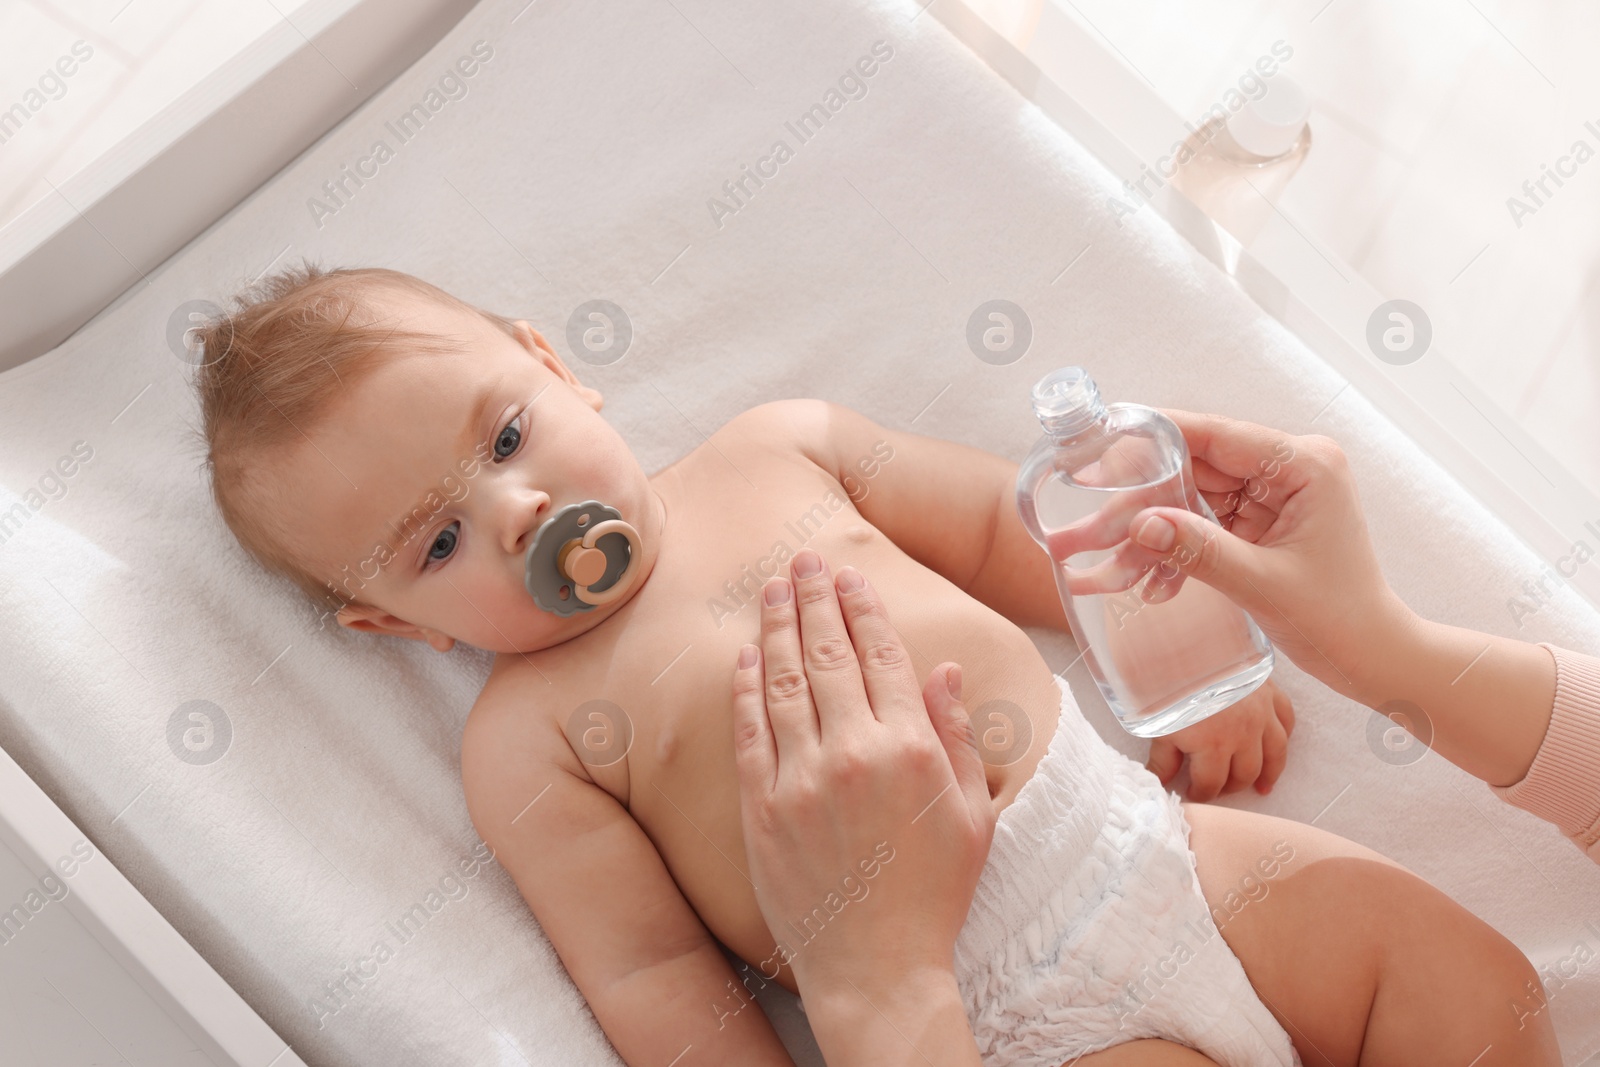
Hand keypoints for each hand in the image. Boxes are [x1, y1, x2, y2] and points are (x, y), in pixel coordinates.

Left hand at [731, 549, 995, 1065]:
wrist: (876, 968)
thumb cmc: (932, 895)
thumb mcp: (971, 815)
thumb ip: (956, 736)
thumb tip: (946, 670)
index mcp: (910, 749)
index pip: (882, 657)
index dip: (863, 609)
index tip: (851, 576)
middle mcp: (853, 753)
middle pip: (829, 655)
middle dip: (815, 599)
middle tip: (804, 560)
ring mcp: (801, 779)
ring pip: (784, 682)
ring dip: (777, 628)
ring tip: (772, 589)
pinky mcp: (763, 807)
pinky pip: (750, 731)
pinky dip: (746, 687)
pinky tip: (745, 654)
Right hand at [1125, 410, 1417, 702]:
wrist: (1370, 657)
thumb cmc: (1339, 619)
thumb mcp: (1263, 585)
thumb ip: (1200, 550)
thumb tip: (1141, 523)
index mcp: (1304, 465)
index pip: (1215, 436)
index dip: (1154, 440)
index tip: (1101, 444)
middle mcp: (1288, 469)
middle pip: (1193, 468)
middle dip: (1138, 501)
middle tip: (1084, 525)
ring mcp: (1271, 495)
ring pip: (1188, 498)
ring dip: (1146, 530)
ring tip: (1099, 561)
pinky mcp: (1257, 521)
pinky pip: (1199, 523)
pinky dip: (1169, 549)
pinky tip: (1143, 581)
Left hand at [1145, 678, 1294, 799]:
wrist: (1190, 642)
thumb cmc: (1169, 683)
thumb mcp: (1159, 724)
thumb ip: (1163, 759)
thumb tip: (1160, 783)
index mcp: (1213, 746)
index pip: (1211, 784)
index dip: (1201, 794)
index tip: (1192, 793)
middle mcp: (1243, 735)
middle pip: (1244, 774)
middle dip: (1230, 786)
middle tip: (1218, 788)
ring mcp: (1261, 714)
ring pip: (1273, 755)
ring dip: (1267, 773)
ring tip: (1261, 788)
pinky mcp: (1270, 693)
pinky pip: (1286, 720)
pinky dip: (1283, 736)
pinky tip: (1277, 747)